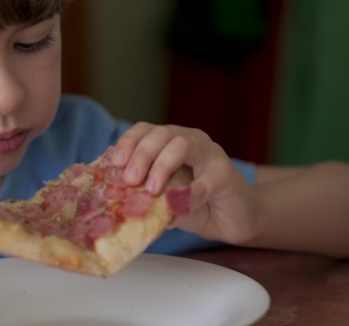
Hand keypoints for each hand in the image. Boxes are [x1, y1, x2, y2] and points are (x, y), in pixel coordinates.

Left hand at [111, 122, 263, 244]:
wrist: (233, 219)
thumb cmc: (194, 205)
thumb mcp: (162, 196)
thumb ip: (142, 193)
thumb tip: (115, 199)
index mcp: (170, 142)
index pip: (145, 130)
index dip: (128, 142)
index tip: (116, 163)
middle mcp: (190, 140)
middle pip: (161, 134)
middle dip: (141, 155)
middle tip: (131, 179)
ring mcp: (210, 154)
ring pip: (182, 145)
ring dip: (162, 166)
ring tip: (152, 190)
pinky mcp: (227, 175)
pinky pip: (206, 180)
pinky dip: (189, 193)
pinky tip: (177, 205)